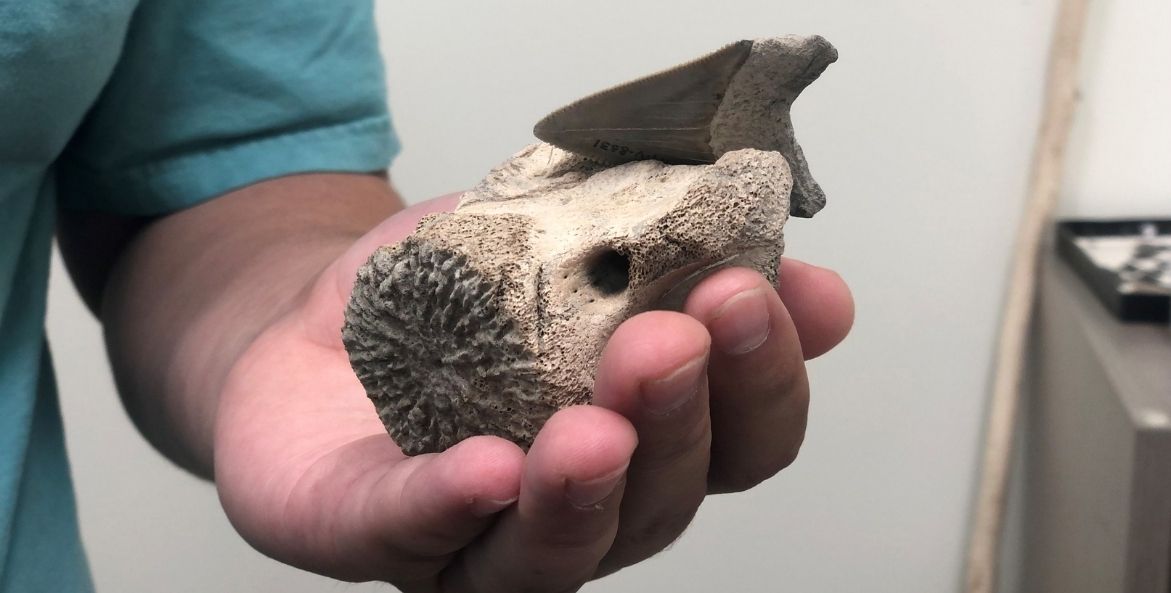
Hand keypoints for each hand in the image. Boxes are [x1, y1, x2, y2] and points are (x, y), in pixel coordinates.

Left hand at [213, 194, 853, 591]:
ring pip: (556, 551)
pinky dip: (452, 503)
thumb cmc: (449, 295)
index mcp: (642, 435)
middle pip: (662, 504)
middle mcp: (579, 506)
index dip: (766, 381)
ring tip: (596, 429)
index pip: (740, 441)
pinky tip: (486, 469)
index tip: (760, 293)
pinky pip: (415, 531)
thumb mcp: (561, 236)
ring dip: (586, 491)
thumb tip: (792, 262)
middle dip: (679, 422)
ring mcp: (477, 537)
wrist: (315, 320)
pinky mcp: (372, 533)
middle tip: (672, 340)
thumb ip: (658, 245)